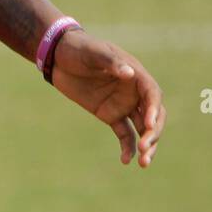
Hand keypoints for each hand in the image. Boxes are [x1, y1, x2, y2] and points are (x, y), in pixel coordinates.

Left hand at [50, 29, 165, 167]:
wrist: (58, 56)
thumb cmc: (78, 49)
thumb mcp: (93, 52)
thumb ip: (111, 62)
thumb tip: (130, 74)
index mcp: (136, 75)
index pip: (152, 94)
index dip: (153, 110)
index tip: (148, 124)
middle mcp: (134, 92)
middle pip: (153, 116)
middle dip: (152, 133)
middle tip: (145, 148)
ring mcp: (124, 104)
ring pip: (142, 128)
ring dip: (146, 145)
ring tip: (143, 162)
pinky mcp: (110, 114)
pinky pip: (124, 134)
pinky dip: (127, 147)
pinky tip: (126, 161)